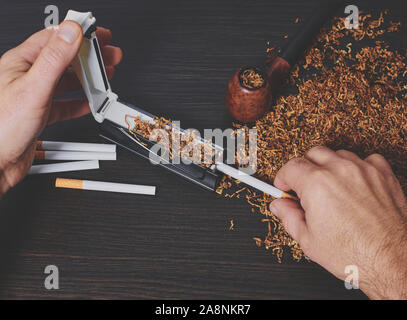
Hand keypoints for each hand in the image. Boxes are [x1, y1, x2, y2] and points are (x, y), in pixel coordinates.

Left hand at [0, 21, 121, 196]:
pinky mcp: (40, 114)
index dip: (79, 33)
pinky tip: (89, 103)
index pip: (55, 39)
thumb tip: (71, 32)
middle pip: (65, 60)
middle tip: (109, 54)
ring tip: (104, 76)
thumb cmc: (1, 127)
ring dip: (87, 79)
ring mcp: (35, 96)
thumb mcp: (33, 88)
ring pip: (66, 82)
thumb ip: (54, 59)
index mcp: (21, 63)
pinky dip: (79, 103)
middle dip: (90, 56)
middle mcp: (28, 77)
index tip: (99, 33)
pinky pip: (64, 104)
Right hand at [270, 146, 406, 298]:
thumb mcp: (309, 240)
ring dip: (329, 167)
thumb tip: (280, 206)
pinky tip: (354, 184)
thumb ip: (288, 217)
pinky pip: (366, 159)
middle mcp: (340, 171)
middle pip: (313, 154)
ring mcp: (363, 170)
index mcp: (317, 184)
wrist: (392, 261)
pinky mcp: (383, 174)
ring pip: (338, 154)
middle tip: (304, 187)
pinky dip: (357, 167)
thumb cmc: (354, 253)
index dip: (283, 177)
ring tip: (330, 188)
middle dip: (304, 168)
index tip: (284, 186)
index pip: (291, 166)